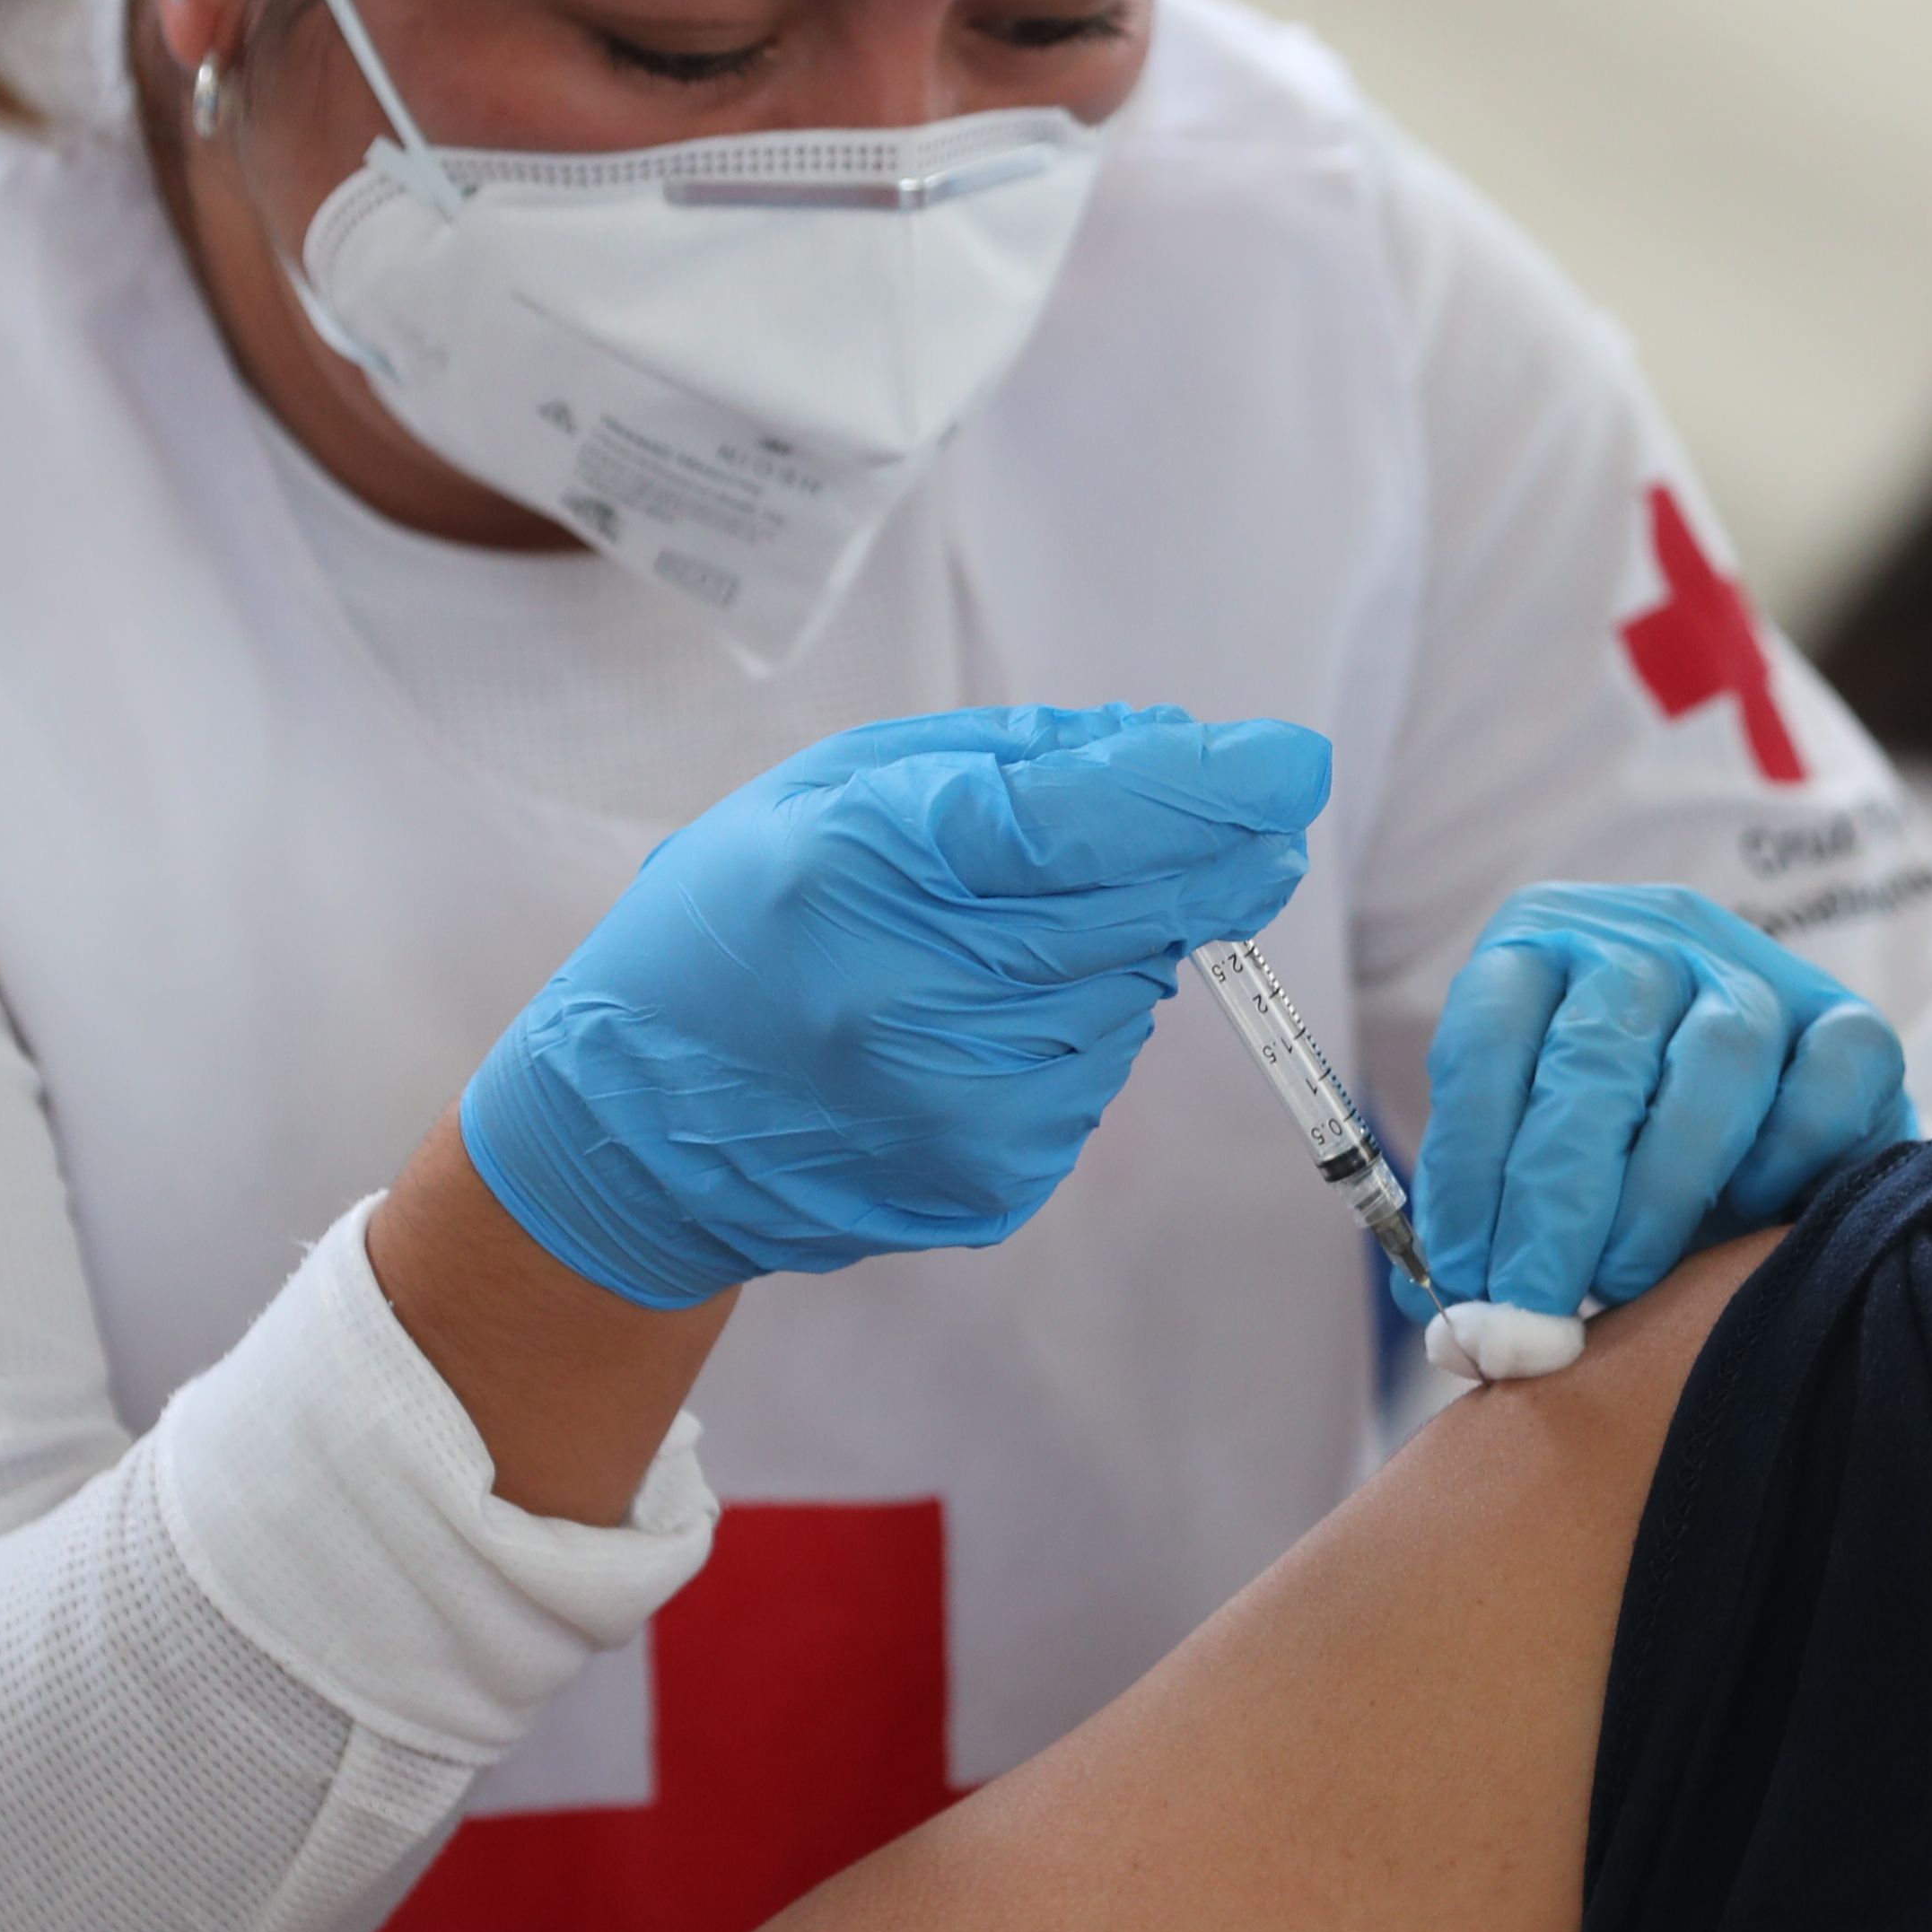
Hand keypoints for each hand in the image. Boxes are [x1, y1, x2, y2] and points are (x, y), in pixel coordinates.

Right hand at [468, 706, 1326, 1308]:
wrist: (641, 1127)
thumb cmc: (735, 924)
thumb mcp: (832, 789)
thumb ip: (1008, 762)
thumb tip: (1177, 753)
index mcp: (859, 868)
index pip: (1077, 826)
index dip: (1202, 791)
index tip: (1289, 765)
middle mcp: (914, 996)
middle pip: (1142, 913)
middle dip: (1206, 859)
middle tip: (1250, 820)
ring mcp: (957, 1103)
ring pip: (1132, 995)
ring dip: (1109, 952)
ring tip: (989, 948)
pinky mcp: (990, 1178)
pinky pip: (1095, 1073)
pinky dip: (1067, 1031)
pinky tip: (972, 1024)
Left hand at [1407, 883, 1912, 1362]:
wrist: (1755, 1137)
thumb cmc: (1616, 1155)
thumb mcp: (1533, 1162)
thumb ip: (1489, 1221)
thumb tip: (1441, 1316)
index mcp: (1544, 949)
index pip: (1489, 1036)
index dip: (1470, 1162)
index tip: (1465, 1271)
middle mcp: (1650, 940)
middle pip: (1597, 1051)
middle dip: (1556, 1199)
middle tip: (1531, 1303)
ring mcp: (1759, 973)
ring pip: (1721, 1054)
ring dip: (1663, 1185)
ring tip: (1623, 1278)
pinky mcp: (1854, 1022)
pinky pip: (1832, 1071)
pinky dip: (1789, 1149)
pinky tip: (1750, 1210)